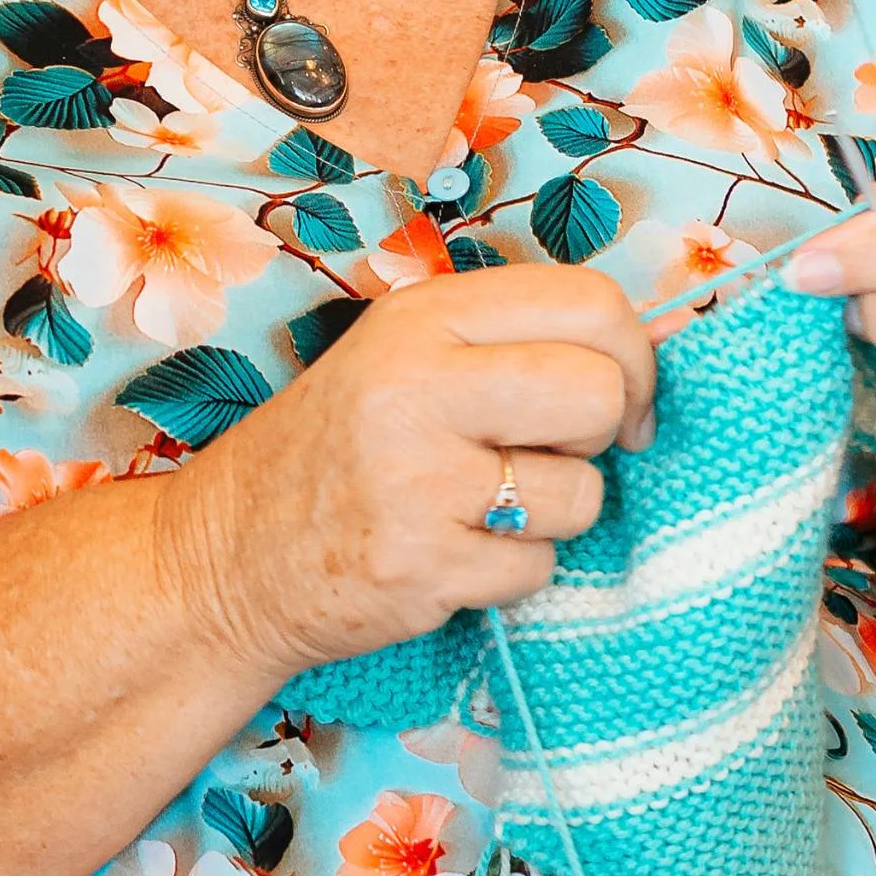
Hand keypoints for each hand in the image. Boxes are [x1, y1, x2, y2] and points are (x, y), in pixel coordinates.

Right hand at [157, 266, 656, 683]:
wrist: (229, 554)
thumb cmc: (340, 445)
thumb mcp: (403, 351)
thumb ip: (507, 338)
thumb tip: (647, 352)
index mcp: (423, 316)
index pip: (589, 303)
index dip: (635, 354)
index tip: (623, 394)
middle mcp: (418, 384)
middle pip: (599, 392)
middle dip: (601, 434)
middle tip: (557, 451)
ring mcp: (418, 481)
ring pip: (583, 493)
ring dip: (553, 513)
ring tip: (480, 505)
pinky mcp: (424, 569)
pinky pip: (539, 568)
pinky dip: (510, 571)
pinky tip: (451, 552)